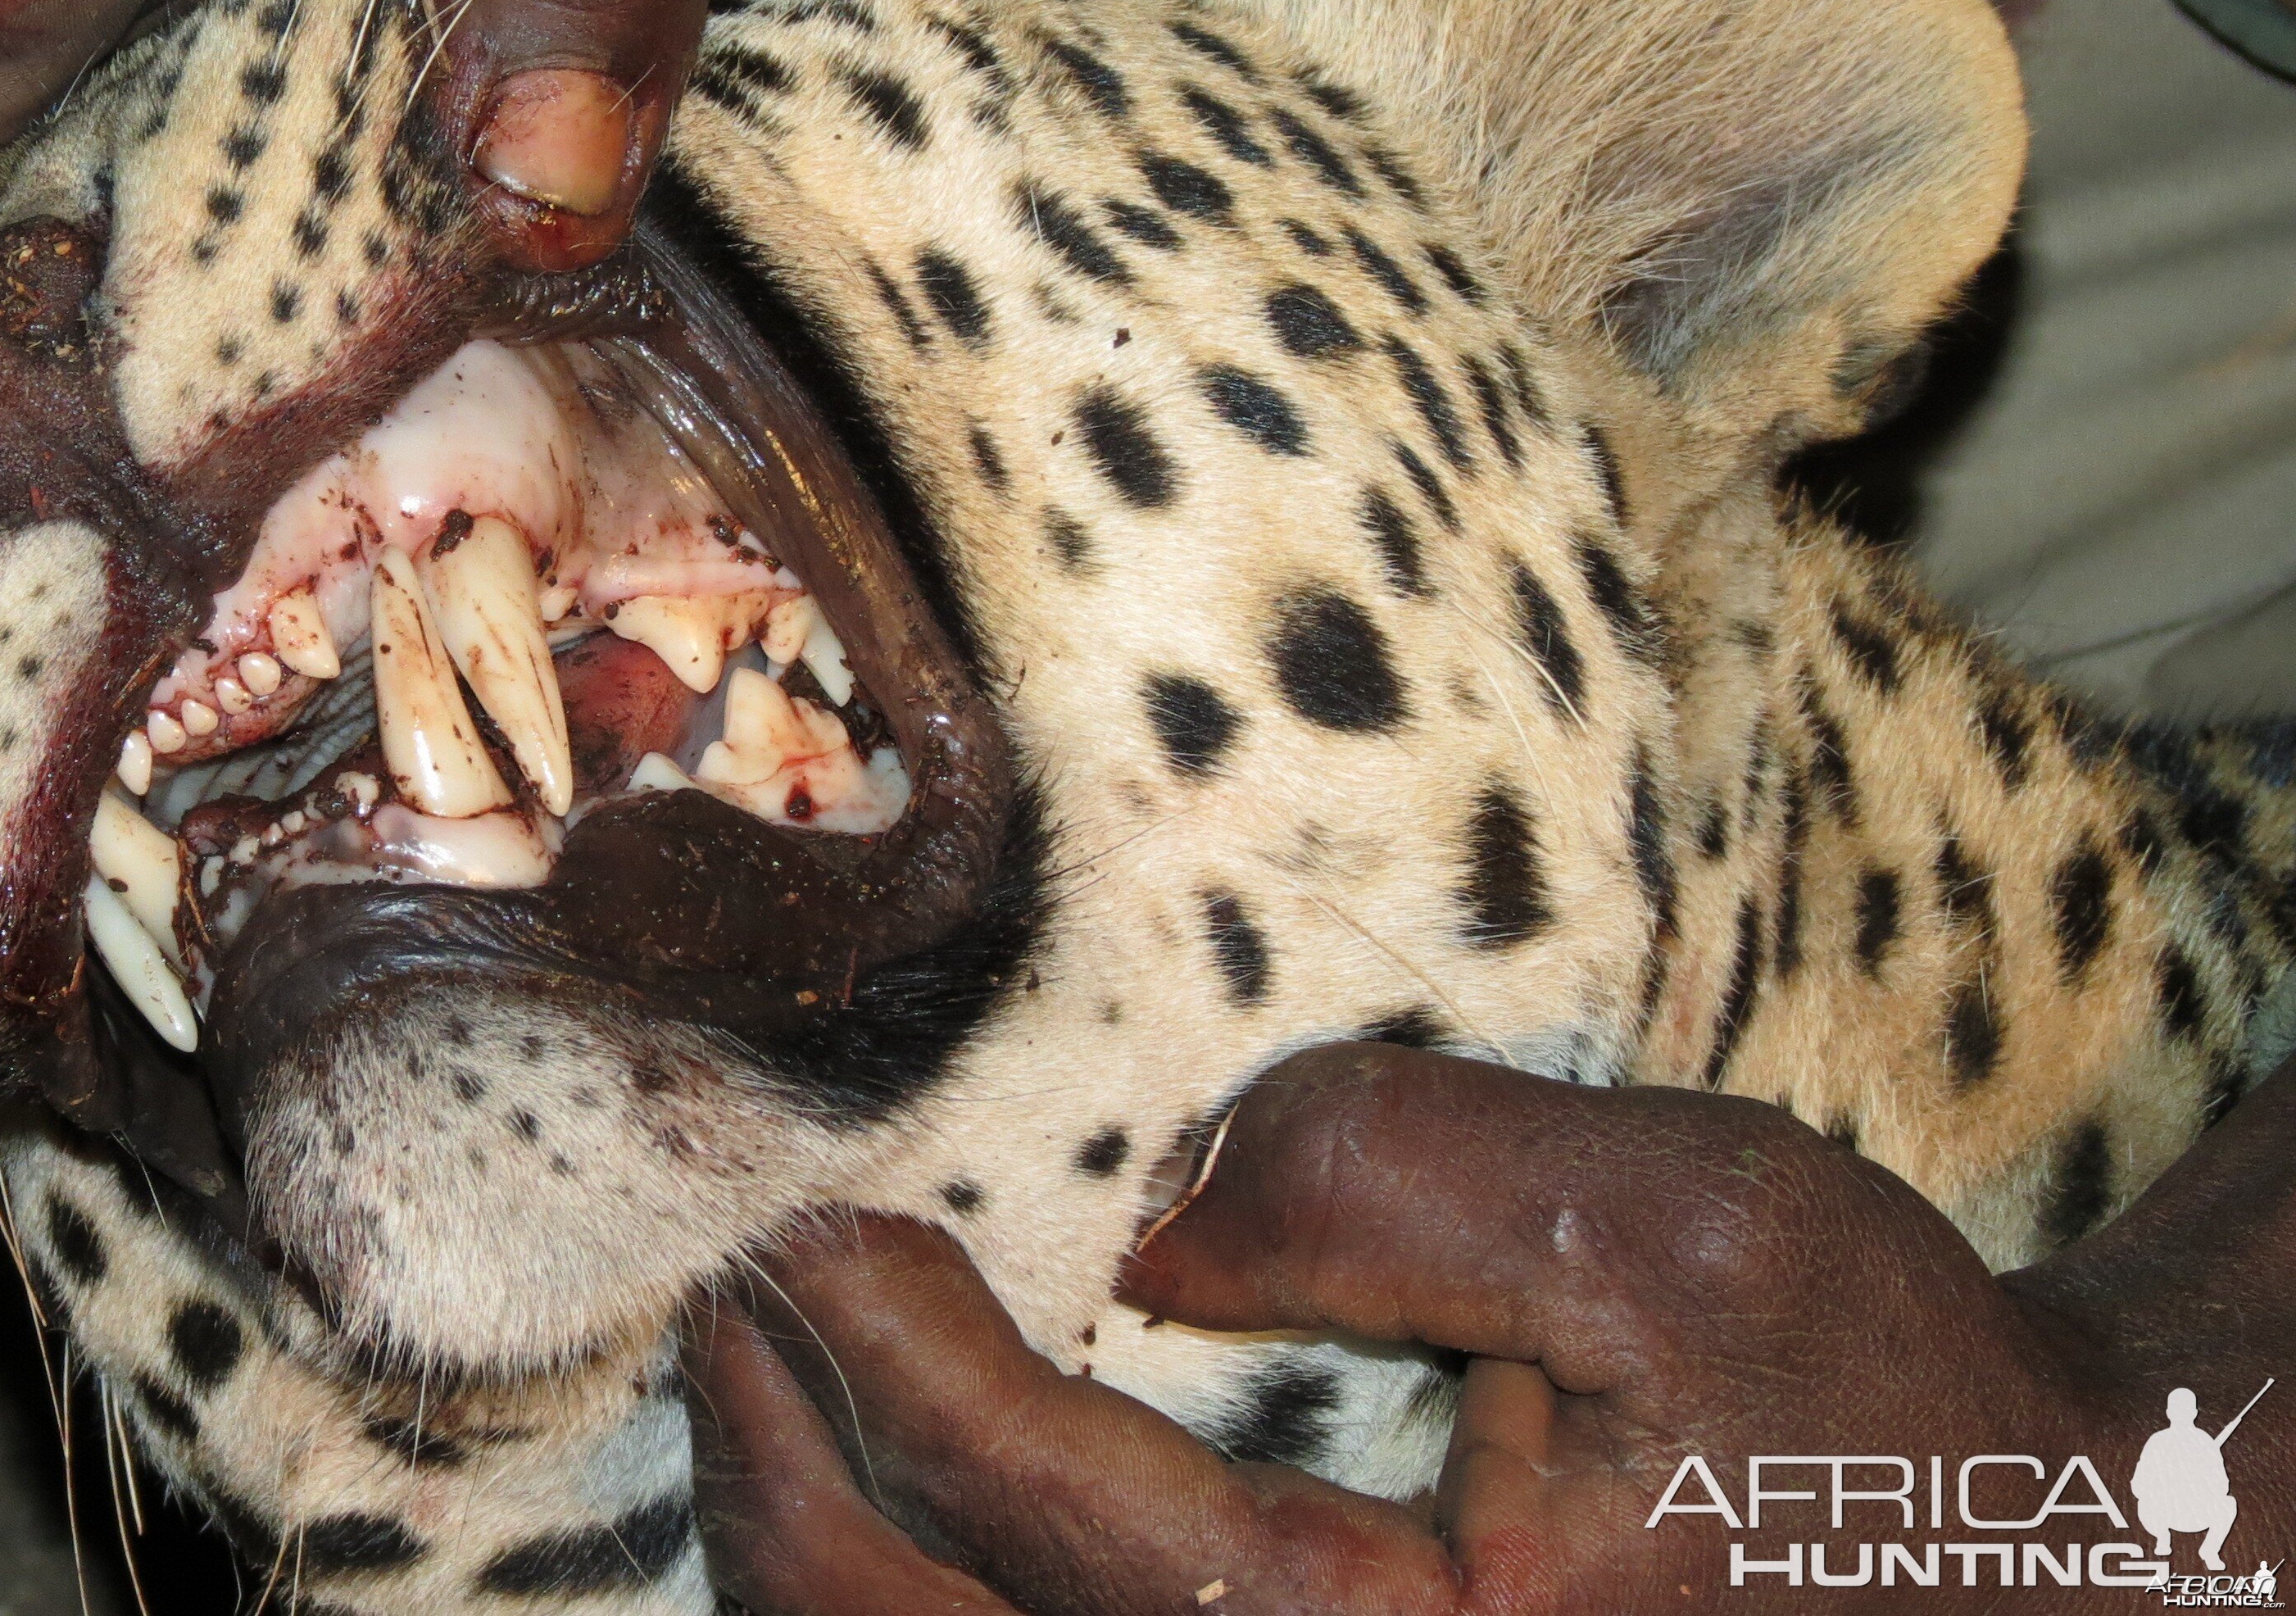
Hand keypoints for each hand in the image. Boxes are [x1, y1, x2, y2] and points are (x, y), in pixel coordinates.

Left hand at [685, 1043, 2295, 1612]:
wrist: (2030, 1565)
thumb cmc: (1864, 1401)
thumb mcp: (1674, 1233)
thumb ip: (1392, 1184)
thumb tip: (1156, 1218)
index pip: (1041, 1519)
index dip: (887, 1355)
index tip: (803, 1223)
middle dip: (784, 1477)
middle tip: (727, 1305)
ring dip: (815, 1554)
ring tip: (764, 1390)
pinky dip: (914, 1609)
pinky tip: (881, 1506)